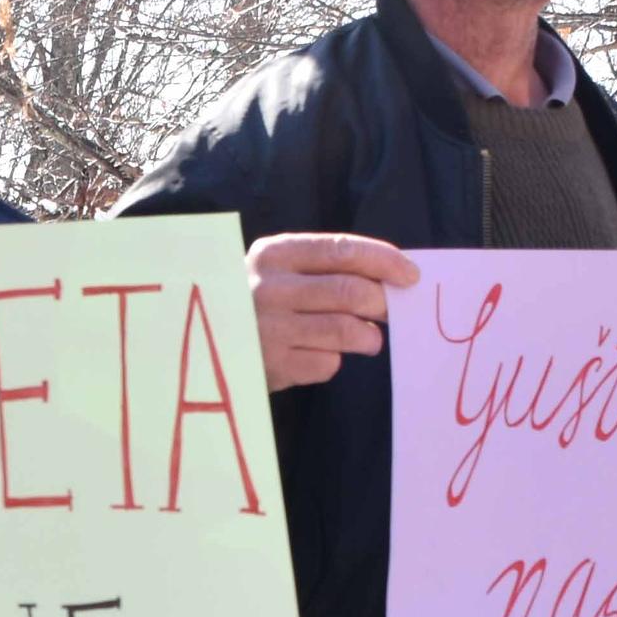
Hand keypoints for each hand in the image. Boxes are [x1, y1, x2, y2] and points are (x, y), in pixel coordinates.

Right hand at [247, 234, 414, 390]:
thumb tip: (393, 278)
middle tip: (391, 312)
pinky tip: (318, 354)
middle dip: (382, 303)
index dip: (384, 261)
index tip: (411, 275)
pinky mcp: (273, 366)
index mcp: (275, 254)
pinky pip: (327, 363)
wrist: (206, 341)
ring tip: (368, 338)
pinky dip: (334, 360)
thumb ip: (327, 268)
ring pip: (345, 330)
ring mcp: (270, 329)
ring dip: (368, 336)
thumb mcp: (281, 271)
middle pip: (350, 292)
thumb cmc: (259, 301)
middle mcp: (269, 288)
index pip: (342, 251)